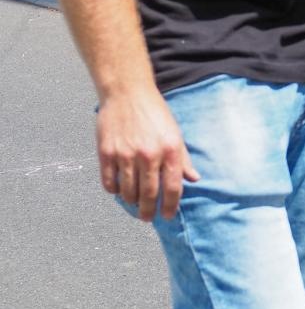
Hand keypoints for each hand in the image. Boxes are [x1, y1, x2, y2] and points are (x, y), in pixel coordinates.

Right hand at [96, 87, 199, 221]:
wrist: (128, 92)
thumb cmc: (154, 112)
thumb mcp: (175, 132)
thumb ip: (183, 158)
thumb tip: (194, 179)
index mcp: (170, 149)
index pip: (172, 188)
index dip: (169, 206)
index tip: (166, 216)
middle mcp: (149, 154)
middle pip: (148, 195)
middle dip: (148, 211)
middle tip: (147, 217)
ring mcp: (126, 154)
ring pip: (128, 192)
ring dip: (131, 201)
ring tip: (134, 202)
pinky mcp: (107, 153)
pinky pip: (109, 183)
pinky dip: (114, 190)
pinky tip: (119, 189)